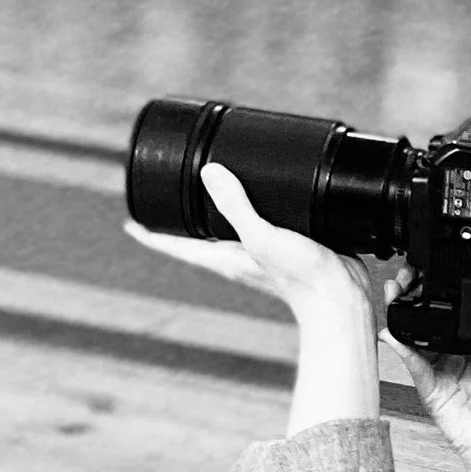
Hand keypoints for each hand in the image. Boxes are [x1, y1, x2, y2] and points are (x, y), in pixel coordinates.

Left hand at [124, 163, 385, 334]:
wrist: (340, 298)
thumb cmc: (299, 277)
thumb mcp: (261, 237)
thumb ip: (235, 206)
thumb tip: (209, 173)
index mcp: (221, 257)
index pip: (173, 246)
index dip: (149, 234)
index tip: (130, 222)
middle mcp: (236, 256)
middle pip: (195, 237)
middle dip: (178, 219)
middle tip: (164, 195)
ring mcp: (259, 253)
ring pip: (227, 229)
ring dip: (215, 211)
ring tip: (206, 190)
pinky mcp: (284, 247)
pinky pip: (258, 223)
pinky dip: (251, 208)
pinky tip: (262, 196)